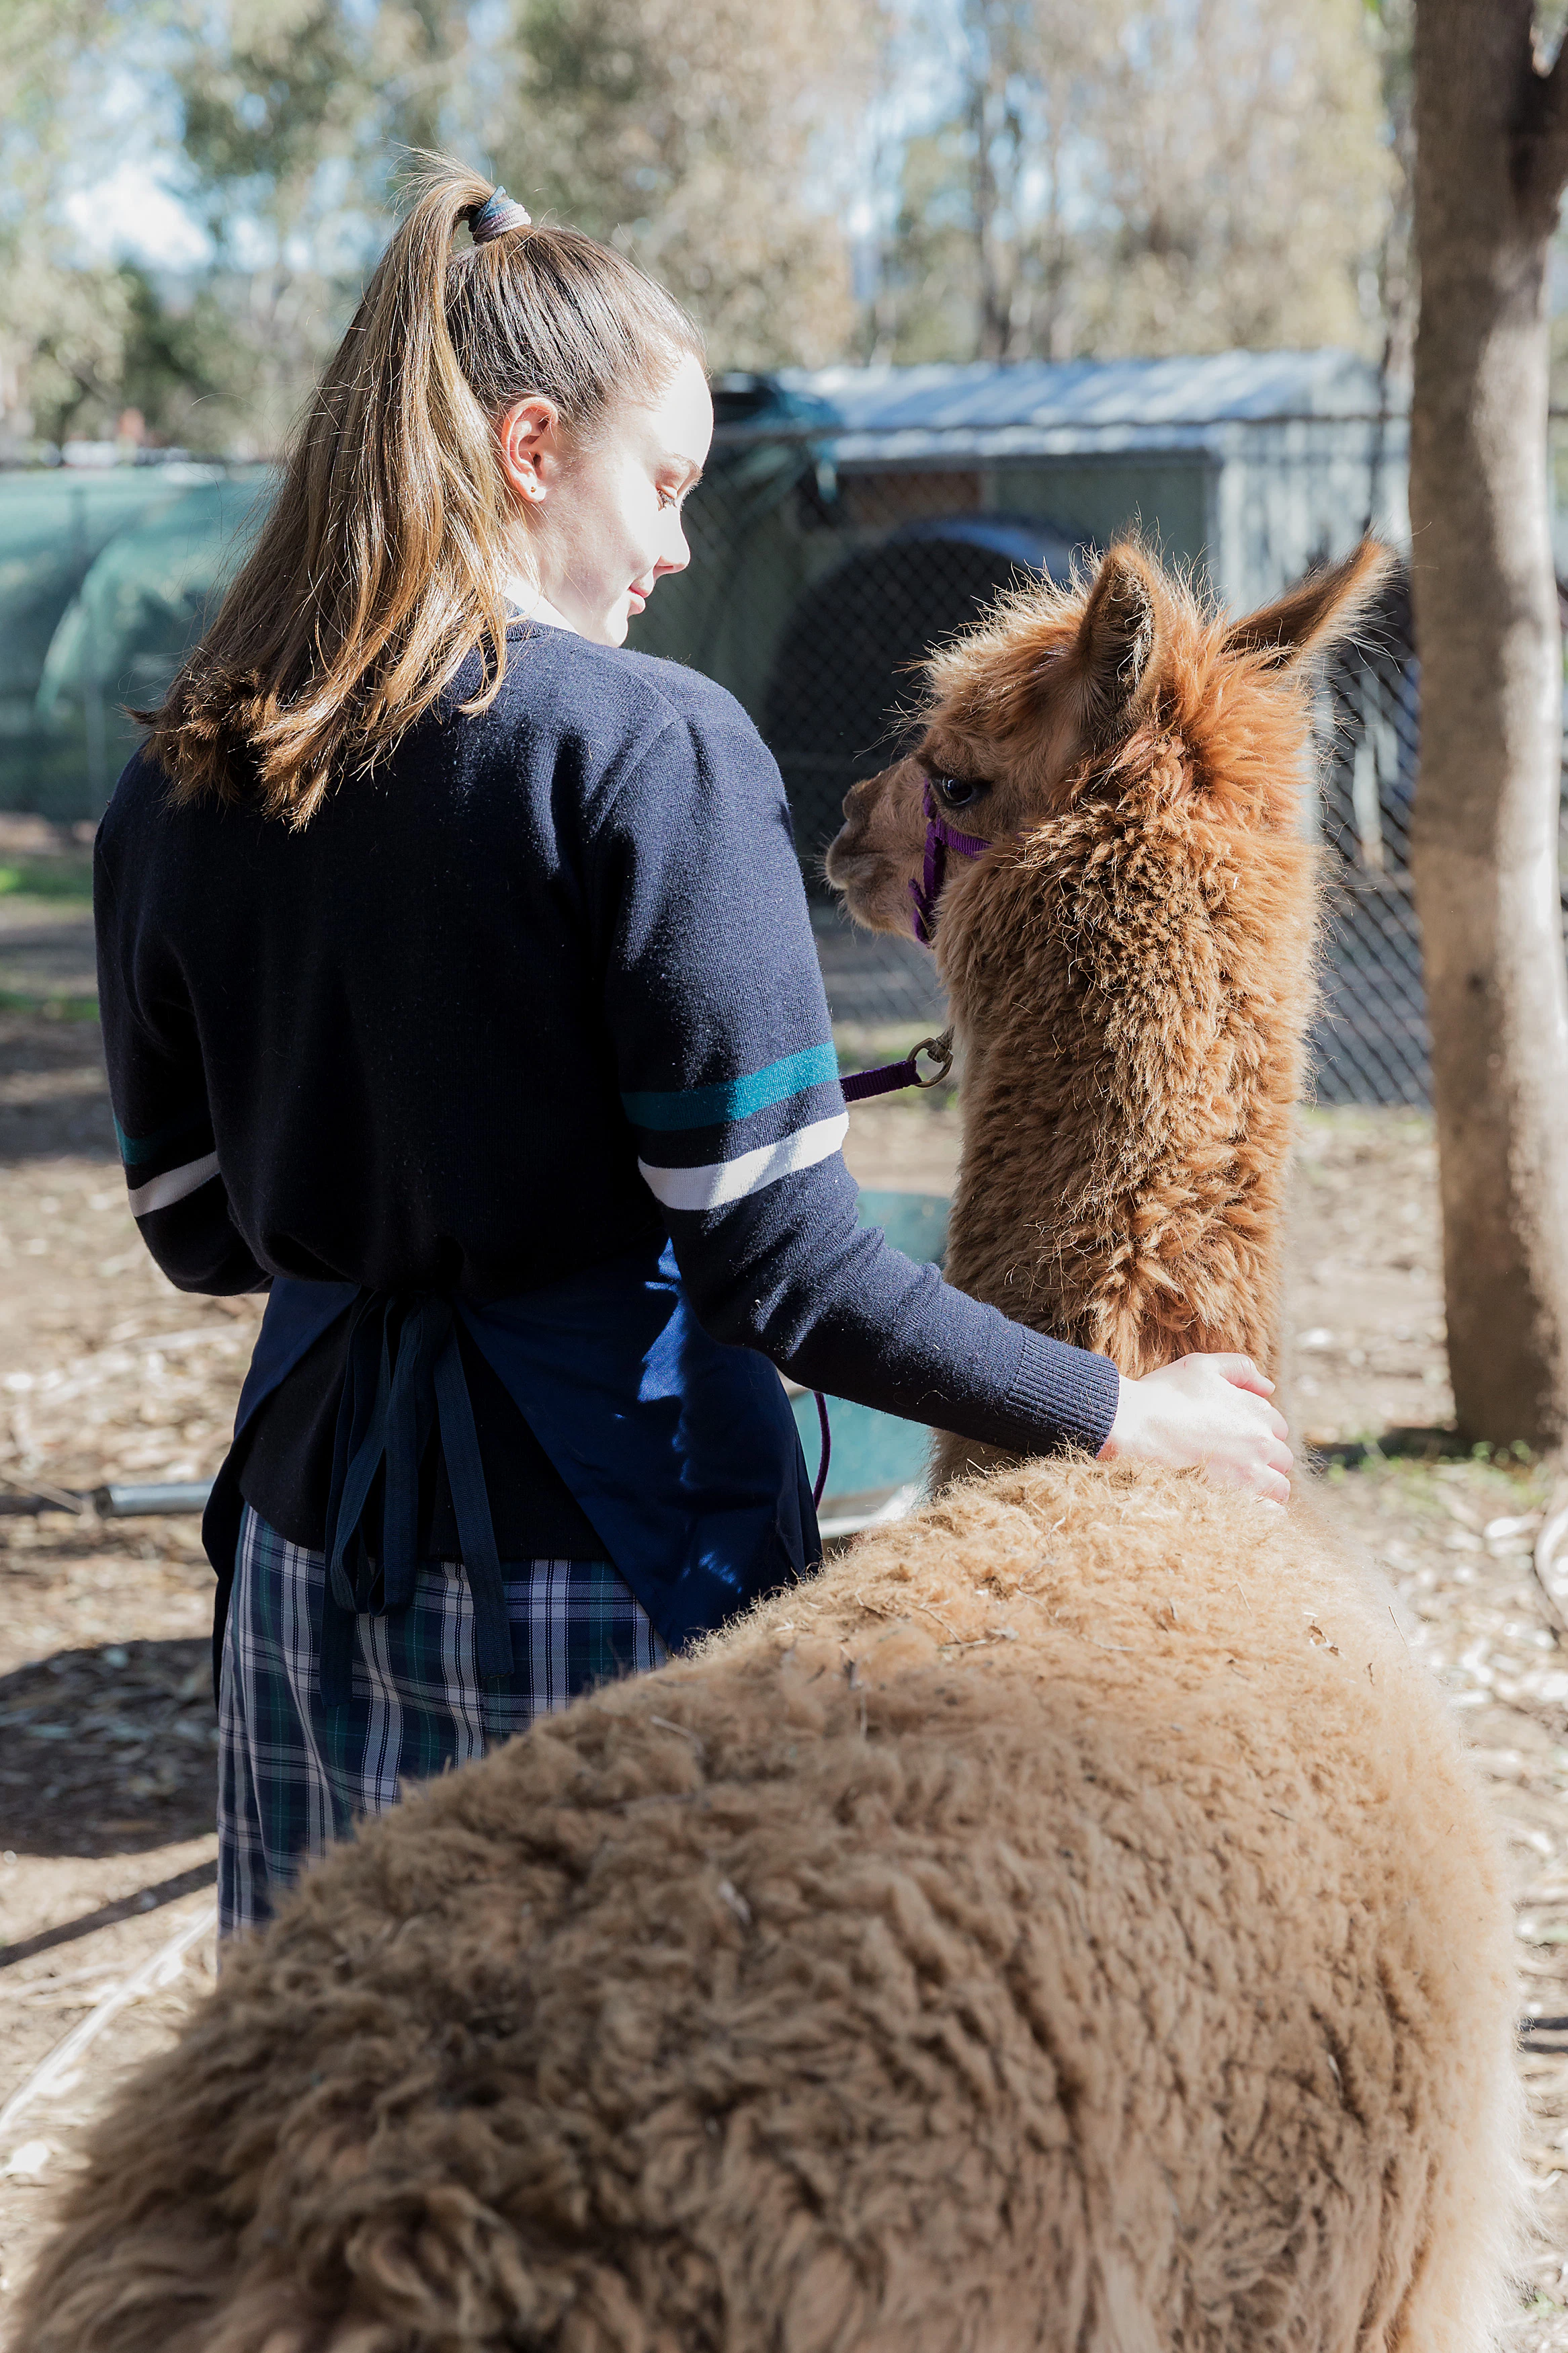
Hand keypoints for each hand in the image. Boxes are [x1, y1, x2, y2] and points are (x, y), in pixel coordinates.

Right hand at [1097, 1353, 1291, 1504]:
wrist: (1133, 1425)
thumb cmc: (1163, 1394)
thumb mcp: (1202, 1366)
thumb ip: (1240, 1369)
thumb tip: (1268, 1388)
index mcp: (1257, 1410)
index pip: (1277, 1428)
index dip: (1257, 1433)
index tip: (1234, 1440)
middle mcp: (1260, 1441)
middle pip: (1281, 1458)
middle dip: (1264, 1461)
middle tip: (1234, 1465)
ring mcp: (1250, 1473)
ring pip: (1280, 1487)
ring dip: (1266, 1487)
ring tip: (1239, 1488)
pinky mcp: (1237, 1499)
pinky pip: (1270, 1512)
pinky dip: (1263, 1511)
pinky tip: (1243, 1507)